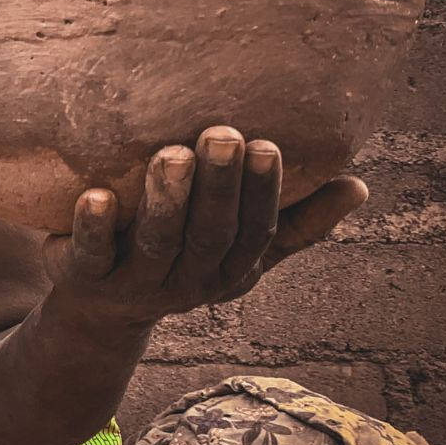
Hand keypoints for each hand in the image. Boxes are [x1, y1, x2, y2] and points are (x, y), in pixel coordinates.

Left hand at [45, 125, 369, 329]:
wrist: (99, 310)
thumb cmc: (180, 257)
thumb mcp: (239, 248)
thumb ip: (295, 222)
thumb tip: (359, 187)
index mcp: (229, 270)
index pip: (256, 233)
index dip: (264, 193)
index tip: (267, 144)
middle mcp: (187, 281)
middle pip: (209, 236)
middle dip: (218, 187)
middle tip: (221, 135)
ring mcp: (135, 284)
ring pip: (157, 243)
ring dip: (166, 199)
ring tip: (171, 153)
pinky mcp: (86, 279)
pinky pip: (93, 254)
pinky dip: (95, 225)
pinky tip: (96, 194)